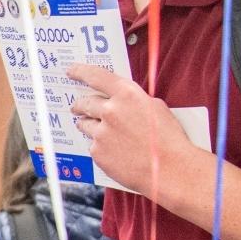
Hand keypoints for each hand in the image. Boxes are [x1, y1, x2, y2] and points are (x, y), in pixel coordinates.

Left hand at [67, 65, 209, 202]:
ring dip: (88, 125)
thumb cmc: (167, 139)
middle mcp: (110, 111)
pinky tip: (115, 151)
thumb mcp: (155, 108)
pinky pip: (92, 145)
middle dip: (80, 105)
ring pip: (84, 124)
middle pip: (85, 103)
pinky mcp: (97, 152)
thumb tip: (121, 101)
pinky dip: (100, 146)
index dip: (80, 72)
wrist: (169, 168)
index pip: (96, 77)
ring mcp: (101, 133)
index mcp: (127, 95)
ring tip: (103, 132)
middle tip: (77, 107)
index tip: (71, 71)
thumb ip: (133, 101)